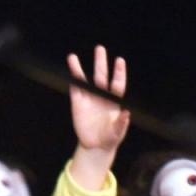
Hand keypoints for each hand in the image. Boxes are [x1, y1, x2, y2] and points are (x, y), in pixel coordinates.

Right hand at [67, 46, 128, 187]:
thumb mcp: (118, 133)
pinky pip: (75, 92)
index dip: (119, 73)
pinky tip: (69, 73)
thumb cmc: (110, 138)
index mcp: (114, 101)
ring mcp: (89, 100)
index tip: (119, 61)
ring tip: (72, 57)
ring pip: (84, 81)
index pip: (117, 84)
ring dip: (78, 69)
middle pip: (101, 76)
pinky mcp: (78, 106)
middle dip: (100, 63)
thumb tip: (127, 114)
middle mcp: (101, 97)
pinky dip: (73, 83)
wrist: (96, 146)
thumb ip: (122, 124)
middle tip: (99, 48)